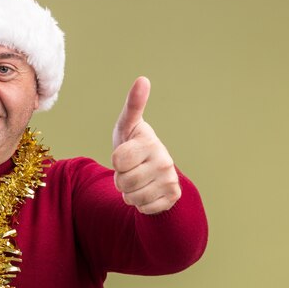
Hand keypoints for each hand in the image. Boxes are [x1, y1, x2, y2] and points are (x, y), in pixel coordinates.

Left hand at [111, 76, 180, 214]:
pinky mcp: (172, 197)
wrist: (154, 171)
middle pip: (123, 181)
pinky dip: (140, 203)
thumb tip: (142, 79)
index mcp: (151, 143)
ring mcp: (169, 181)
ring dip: (129, 192)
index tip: (125, 154)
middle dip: (121, 178)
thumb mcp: (128, 126)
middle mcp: (164, 162)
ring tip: (137, 180)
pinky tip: (147, 191)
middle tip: (131, 169)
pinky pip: (142, 208)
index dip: (116, 161)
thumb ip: (133, 105)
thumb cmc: (134, 144)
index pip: (117, 160)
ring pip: (131, 197)